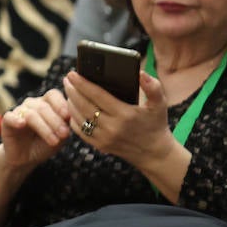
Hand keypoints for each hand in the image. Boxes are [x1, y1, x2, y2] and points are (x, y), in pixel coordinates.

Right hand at [0, 88, 72, 172]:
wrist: (27, 158)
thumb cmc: (45, 144)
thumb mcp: (60, 136)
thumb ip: (66, 125)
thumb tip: (71, 116)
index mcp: (46, 103)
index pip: (53, 95)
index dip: (60, 104)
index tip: (68, 117)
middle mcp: (32, 104)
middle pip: (44, 106)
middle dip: (55, 121)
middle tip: (64, 135)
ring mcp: (19, 111)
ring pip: (31, 114)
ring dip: (44, 128)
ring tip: (53, 141)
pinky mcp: (7, 121)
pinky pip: (10, 117)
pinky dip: (16, 119)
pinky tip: (22, 124)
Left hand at [63, 70, 180, 173]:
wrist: (154, 153)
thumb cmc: (155, 124)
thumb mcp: (159, 104)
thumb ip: (153, 87)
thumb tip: (141, 73)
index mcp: (125, 114)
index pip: (97, 95)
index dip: (82, 83)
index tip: (72, 73)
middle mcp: (112, 127)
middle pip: (84, 105)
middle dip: (72, 90)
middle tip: (67, 78)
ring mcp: (104, 138)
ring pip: (79, 117)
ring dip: (70, 102)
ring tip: (68, 90)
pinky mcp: (99, 145)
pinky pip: (79, 130)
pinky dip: (72, 117)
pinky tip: (71, 107)